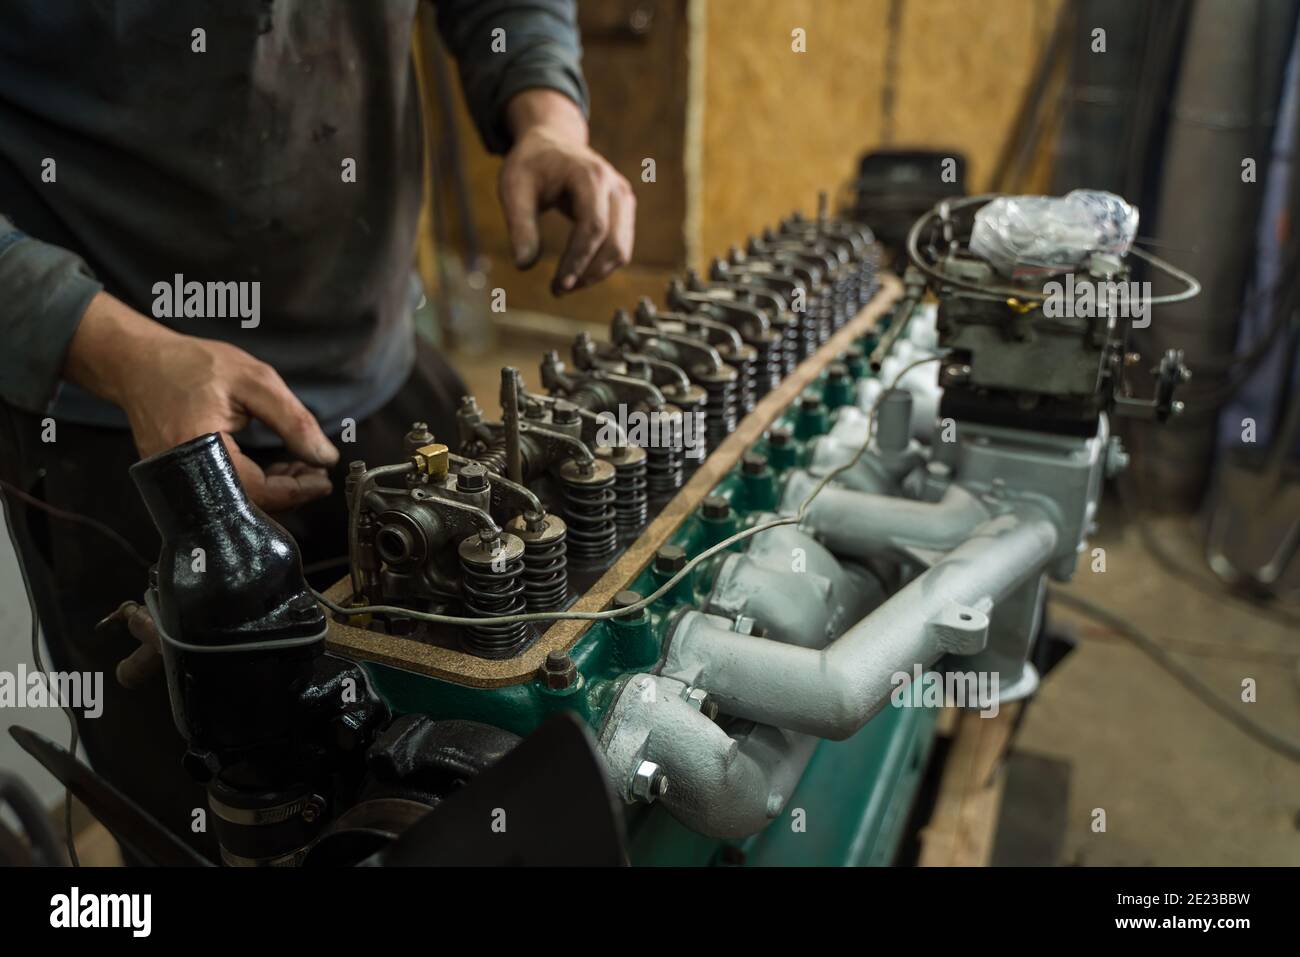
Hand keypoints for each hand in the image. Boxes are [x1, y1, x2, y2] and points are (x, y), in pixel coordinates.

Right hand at [65, 292, 338, 511]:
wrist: (139, 362)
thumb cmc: (193, 365)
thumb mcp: (255, 381)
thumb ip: (293, 420)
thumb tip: (325, 457)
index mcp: (201, 450)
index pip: (260, 492)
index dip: (298, 490)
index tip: (325, 480)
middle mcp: (184, 475)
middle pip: (250, 505)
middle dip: (290, 491)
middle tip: (316, 471)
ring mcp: (179, 481)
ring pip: (239, 502)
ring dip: (275, 489)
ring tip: (300, 465)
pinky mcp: (181, 479)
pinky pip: (225, 493)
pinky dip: (255, 484)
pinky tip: (275, 466)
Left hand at [499, 89, 635, 294]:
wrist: (552, 141)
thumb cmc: (531, 163)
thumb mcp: (514, 188)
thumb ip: (519, 225)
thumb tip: (523, 265)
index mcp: (590, 176)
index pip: (594, 227)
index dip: (579, 260)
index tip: (559, 285)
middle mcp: (615, 187)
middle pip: (614, 242)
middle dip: (588, 273)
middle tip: (558, 290)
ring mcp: (623, 198)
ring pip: (621, 249)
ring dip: (596, 274)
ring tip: (565, 285)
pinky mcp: (623, 210)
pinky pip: (620, 246)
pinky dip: (600, 265)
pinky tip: (576, 272)